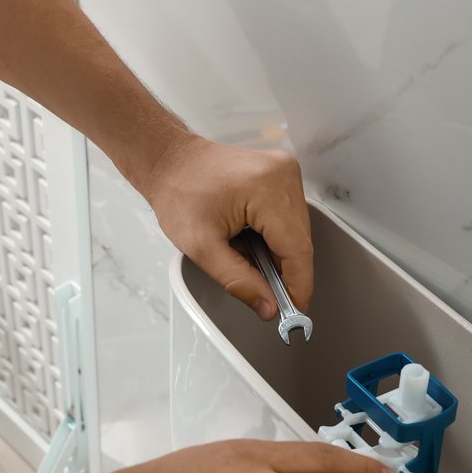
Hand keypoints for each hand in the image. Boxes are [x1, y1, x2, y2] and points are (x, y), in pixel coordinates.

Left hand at [135, 133, 312, 316]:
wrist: (170, 162)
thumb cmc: (179, 194)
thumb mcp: (202, 248)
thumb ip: (238, 281)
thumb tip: (268, 306)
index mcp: (267, 189)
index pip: (297, 249)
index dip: (298, 285)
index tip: (294, 310)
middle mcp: (284, 175)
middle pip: (301, 241)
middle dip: (285, 272)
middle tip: (264, 293)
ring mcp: (285, 171)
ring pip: (298, 231)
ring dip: (280, 254)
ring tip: (246, 255)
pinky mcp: (282, 173)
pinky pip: (290, 216)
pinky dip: (276, 237)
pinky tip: (252, 240)